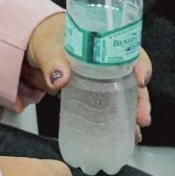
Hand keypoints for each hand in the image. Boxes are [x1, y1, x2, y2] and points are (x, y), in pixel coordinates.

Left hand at [23, 13, 152, 140]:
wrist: (32, 50)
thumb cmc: (45, 40)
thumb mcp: (48, 47)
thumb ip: (52, 61)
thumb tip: (59, 78)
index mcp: (101, 41)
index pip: (128, 49)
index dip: (140, 63)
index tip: (142, 79)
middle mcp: (105, 60)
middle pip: (130, 77)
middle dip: (140, 97)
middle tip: (142, 117)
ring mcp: (99, 78)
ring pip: (123, 95)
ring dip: (131, 113)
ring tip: (134, 133)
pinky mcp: (90, 94)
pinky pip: (108, 107)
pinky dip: (117, 121)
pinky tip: (123, 135)